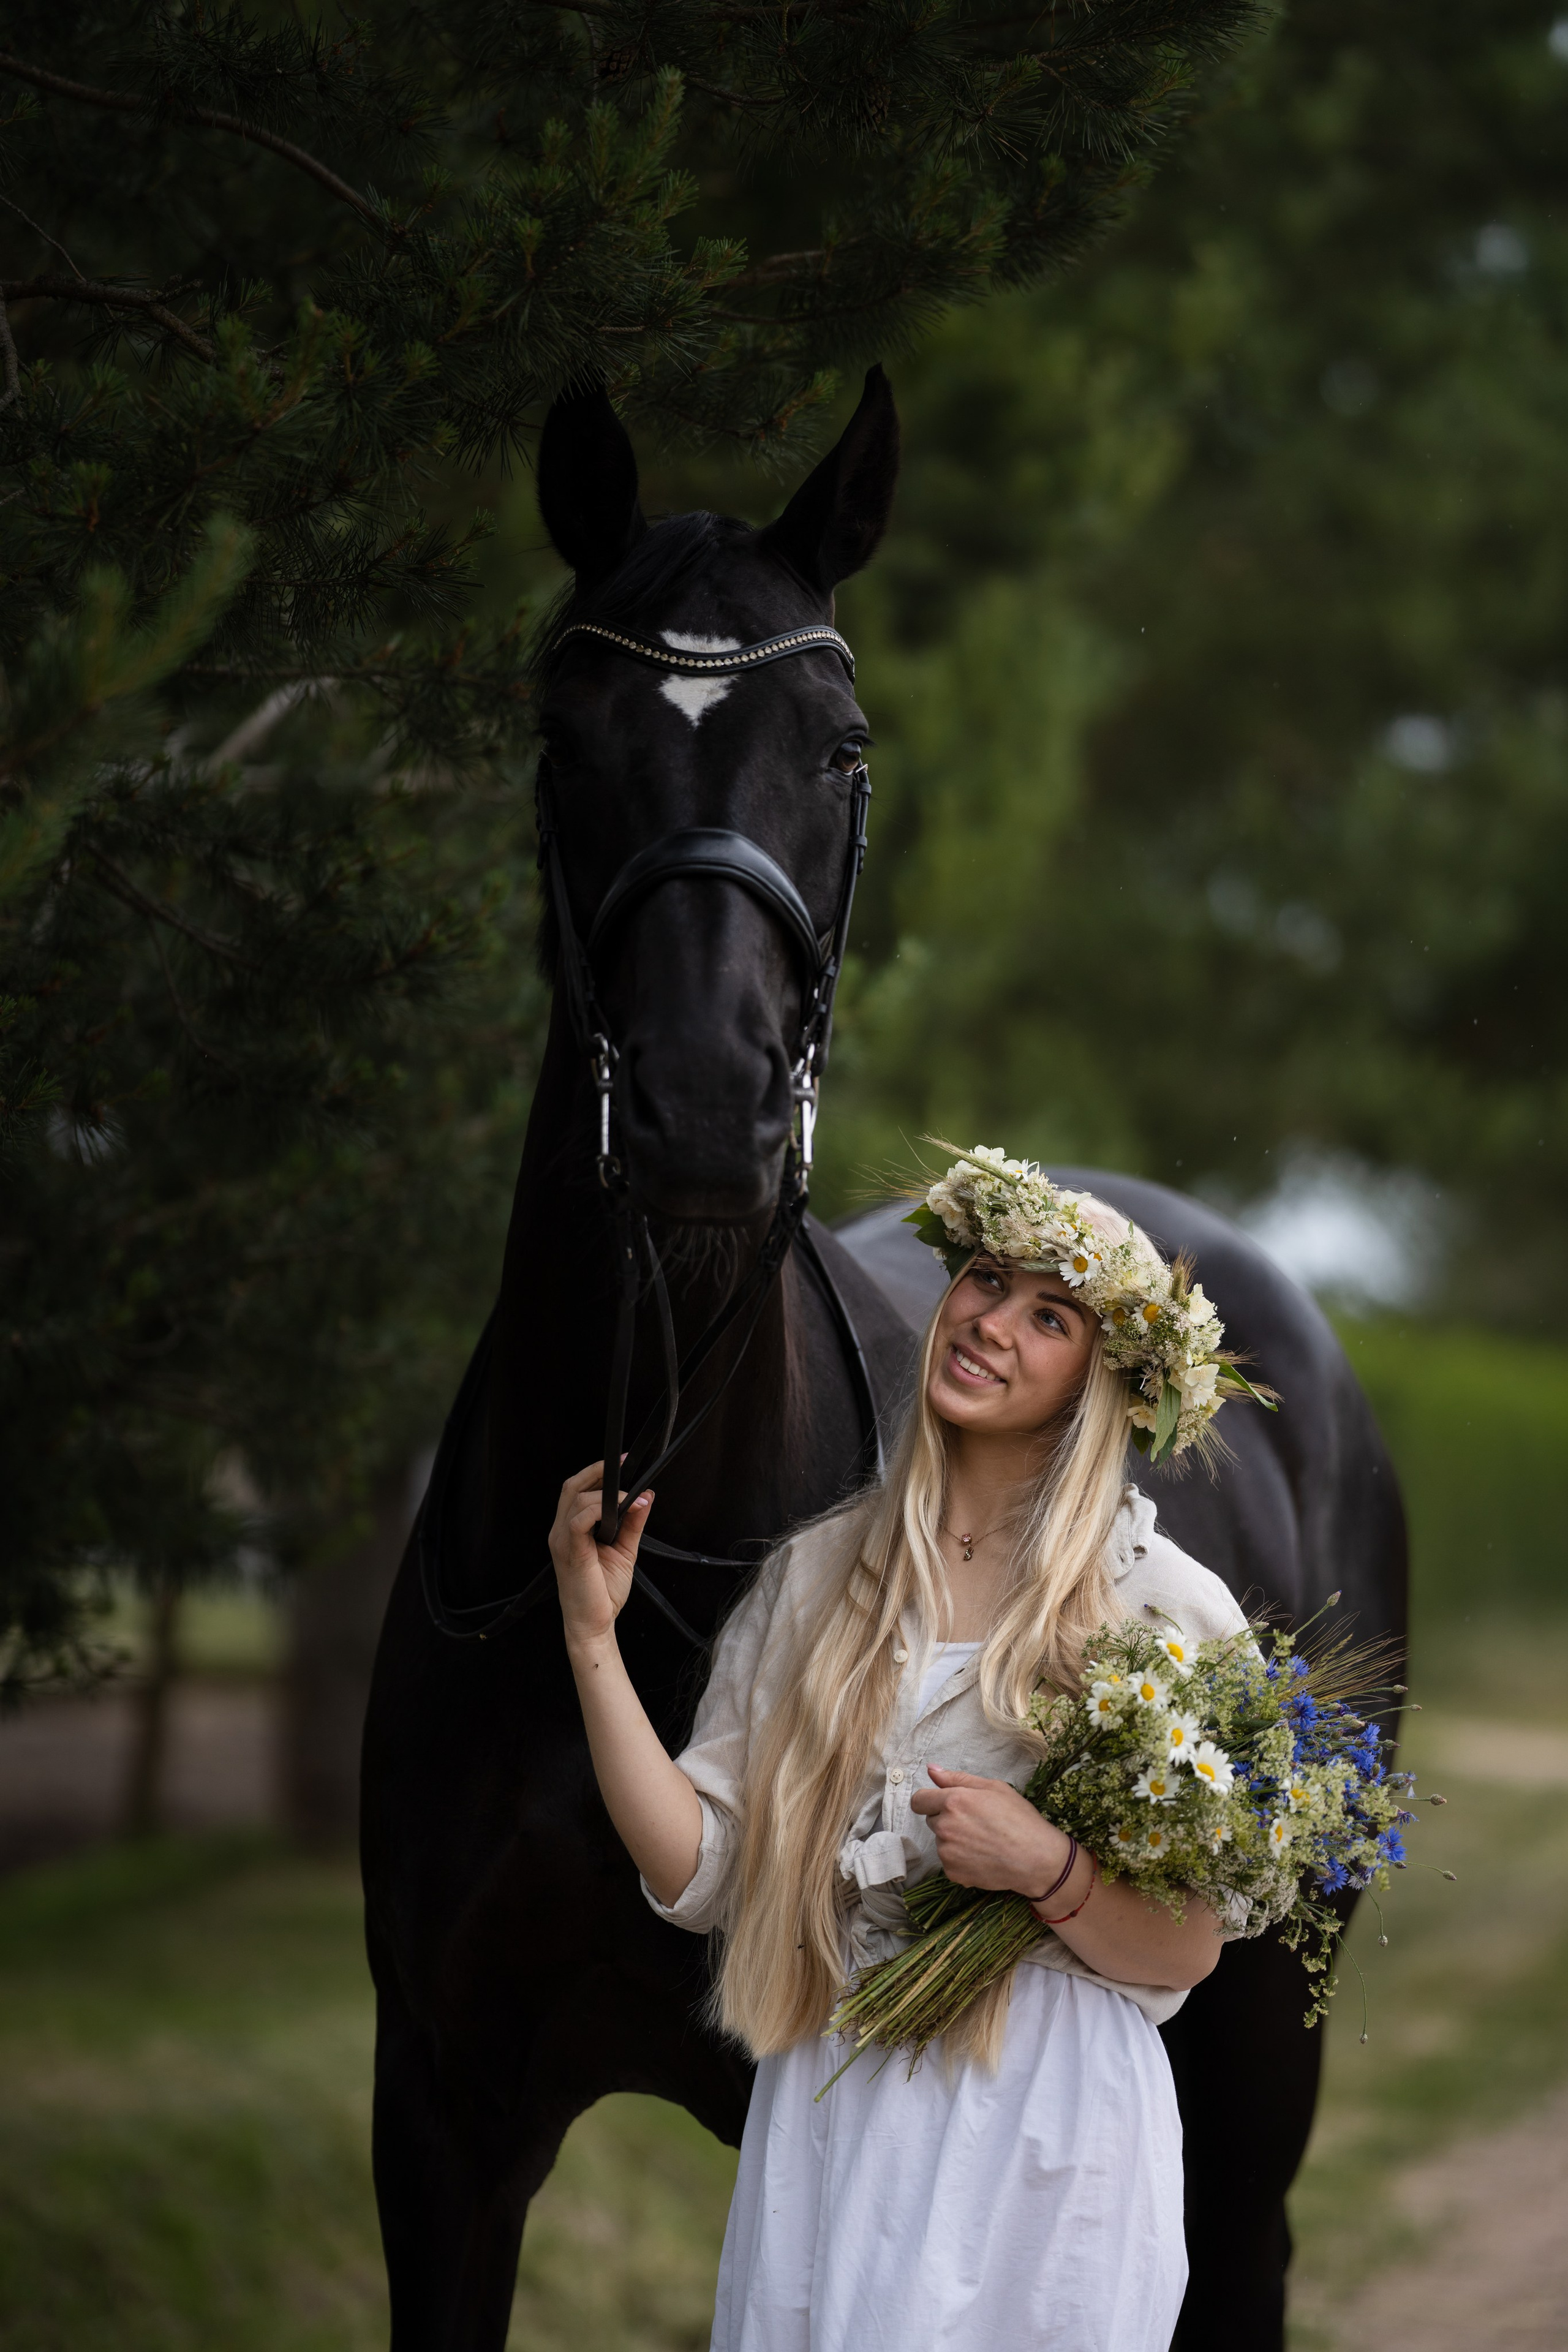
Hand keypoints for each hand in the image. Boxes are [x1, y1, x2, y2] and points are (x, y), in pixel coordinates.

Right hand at [549, 1460, 652, 1654]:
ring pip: (576, 1497)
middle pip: (572, 1486)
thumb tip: (645, 1496)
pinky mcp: (569, 1551)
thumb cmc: (603, 1593)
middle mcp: (561, 1531)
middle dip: (598, 1470)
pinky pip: (579, 1518)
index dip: (598, 1472)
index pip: (578, 1489)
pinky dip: (600, 1508)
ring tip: (632, 1498)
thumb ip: (633, 1523)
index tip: (624, 1463)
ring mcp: (562, 1540)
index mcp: (571, 1529)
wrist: (594, 1626)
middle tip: (624, 1466)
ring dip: (607, 1492)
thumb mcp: (625, 1551)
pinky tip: (618, 1509)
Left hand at [910, 1764, 1065, 1897]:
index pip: (919, 1800)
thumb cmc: (1019, 1819)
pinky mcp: (953, 1873)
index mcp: (953, 1802)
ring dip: (954, 1840)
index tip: (944, 1804)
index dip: (930, 1800)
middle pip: (932, 1820)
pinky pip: (949, 1861)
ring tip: (982, 1841)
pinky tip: (982, 1856)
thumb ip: (957, 1778)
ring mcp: (947, 1853)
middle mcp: (945, 1827)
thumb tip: (931, 1769)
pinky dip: (961, 1859)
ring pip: (942, 1841)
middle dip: (947, 1819)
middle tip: (975, 1822)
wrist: (1036, 1859)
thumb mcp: (994, 1788)